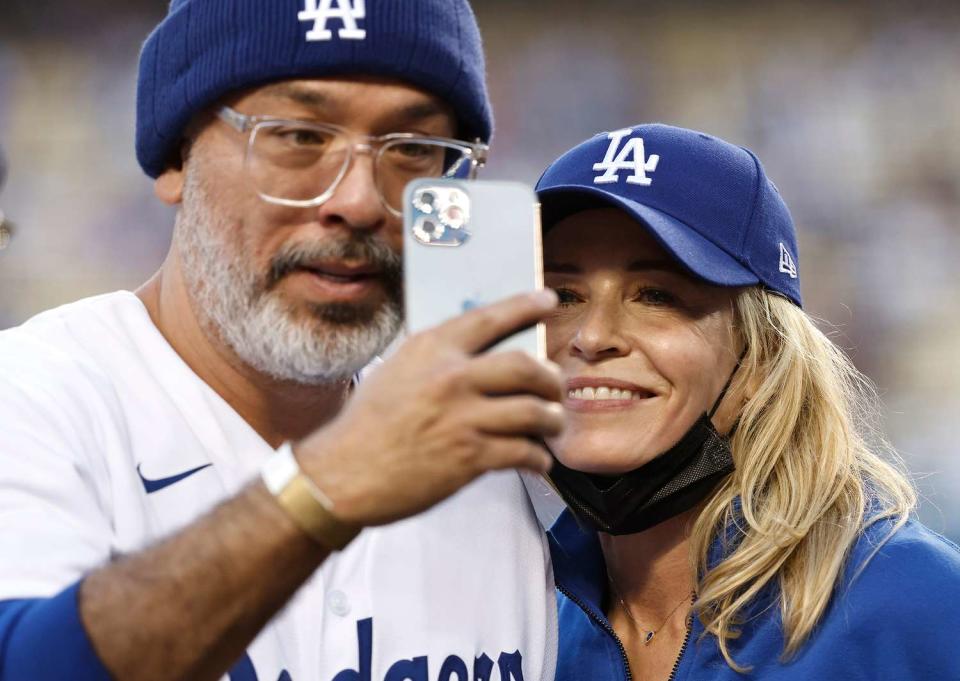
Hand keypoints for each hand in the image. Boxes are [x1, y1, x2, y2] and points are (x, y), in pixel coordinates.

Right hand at [295, 290, 563, 526]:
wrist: (342, 474)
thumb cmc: (367, 424)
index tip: (547, 301)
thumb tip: (481, 354)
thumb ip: (437, 359)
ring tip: (551, 424)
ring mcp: (463, 418)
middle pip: (526, 366)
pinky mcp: (470, 458)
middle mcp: (451, 378)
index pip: (490, 317)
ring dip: (551, 419)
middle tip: (555, 386)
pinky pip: (524, 452)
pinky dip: (538, 458)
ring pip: (534, 411)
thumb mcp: (396, 371)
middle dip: (550, 378)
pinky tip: (536, 460)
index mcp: (431, 349)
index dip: (525, 306)